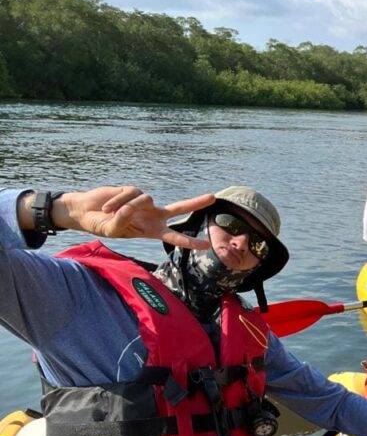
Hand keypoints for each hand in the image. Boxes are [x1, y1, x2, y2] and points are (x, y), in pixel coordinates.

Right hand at [54, 187, 213, 249]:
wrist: (85, 211)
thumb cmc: (100, 225)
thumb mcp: (112, 230)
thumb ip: (123, 221)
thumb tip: (133, 206)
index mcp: (151, 230)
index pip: (174, 236)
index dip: (190, 241)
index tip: (207, 245)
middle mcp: (152, 215)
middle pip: (179, 208)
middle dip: (196, 203)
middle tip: (213, 198)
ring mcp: (143, 202)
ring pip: (145, 199)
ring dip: (125, 206)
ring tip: (109, 212)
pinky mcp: (133, 190)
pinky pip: (130, 193)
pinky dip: (117, 200)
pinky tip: (107, 206)